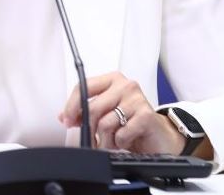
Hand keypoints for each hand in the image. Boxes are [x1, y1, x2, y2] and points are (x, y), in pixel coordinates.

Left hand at [59, 72, 184, 154]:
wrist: (160, 137)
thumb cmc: (132, 123)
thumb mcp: (106, 115)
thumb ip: (85, 112)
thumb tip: (63, 116)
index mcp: (112, 80)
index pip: (83, 86)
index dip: (71, 106)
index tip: (67, 120)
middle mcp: (125, 85)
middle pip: (92, 107)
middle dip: (88, 129)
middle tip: (93, 140)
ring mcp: (137, 99)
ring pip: (105, 123)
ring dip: (106, 140)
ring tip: (114, 141)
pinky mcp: (146, 115)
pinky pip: (120, 134)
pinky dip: (120, 143)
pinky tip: (126, 140)